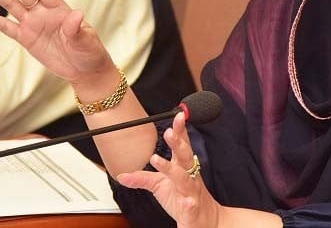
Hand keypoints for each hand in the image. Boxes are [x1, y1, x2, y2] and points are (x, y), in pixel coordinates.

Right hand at [0, 0, 113, 83]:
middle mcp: (45, 14)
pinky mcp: (27, 39)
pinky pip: (9, 28)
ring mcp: (34, 25)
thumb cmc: (90, 52)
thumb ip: (77, 28)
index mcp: (60, 9)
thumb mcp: (86, 40)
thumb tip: (76, 14)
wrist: (85, 70)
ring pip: (14, 6)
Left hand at [117, 112, 220, 227]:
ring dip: (172, 169)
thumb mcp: (159, 187)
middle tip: (170, 131)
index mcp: (183, 168)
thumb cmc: (183, 200)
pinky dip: (188, 203)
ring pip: (184, 179)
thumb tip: (122, 174)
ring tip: (157, 160)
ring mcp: (191, 192)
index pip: (182, 146)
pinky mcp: (192, 210)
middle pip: (185, 156)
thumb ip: (142, 179)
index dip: (180, 130)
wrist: (205, 221)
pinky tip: (186, 201)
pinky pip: (190, 205)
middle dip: (178, 143)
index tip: (178, 115)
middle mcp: (189, 177)